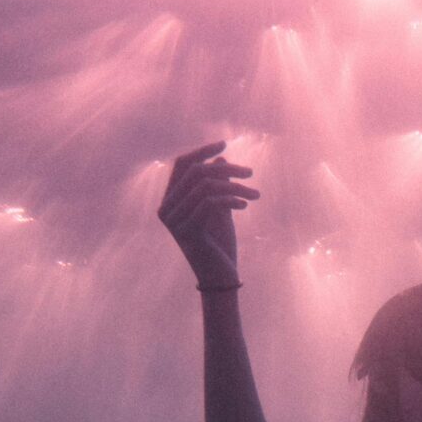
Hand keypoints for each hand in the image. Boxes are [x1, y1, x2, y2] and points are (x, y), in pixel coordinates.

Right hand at [157, 140, 259, 287]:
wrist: (221, 278)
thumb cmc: (220, 244)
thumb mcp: (221, 209)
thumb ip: (218, 184)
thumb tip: (222, 157)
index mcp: (170, 200)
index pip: (182, 165)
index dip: (202, 152)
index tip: (225, 144)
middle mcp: (166, 208)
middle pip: (195, 172)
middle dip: (226, 169)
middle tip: (250, 173)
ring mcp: (174, 220)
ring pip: (205, 186)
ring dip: (235, 187)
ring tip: (255, 195)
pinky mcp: (188, 231)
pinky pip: (210, 202)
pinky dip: (231, 199)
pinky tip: (245, 206)